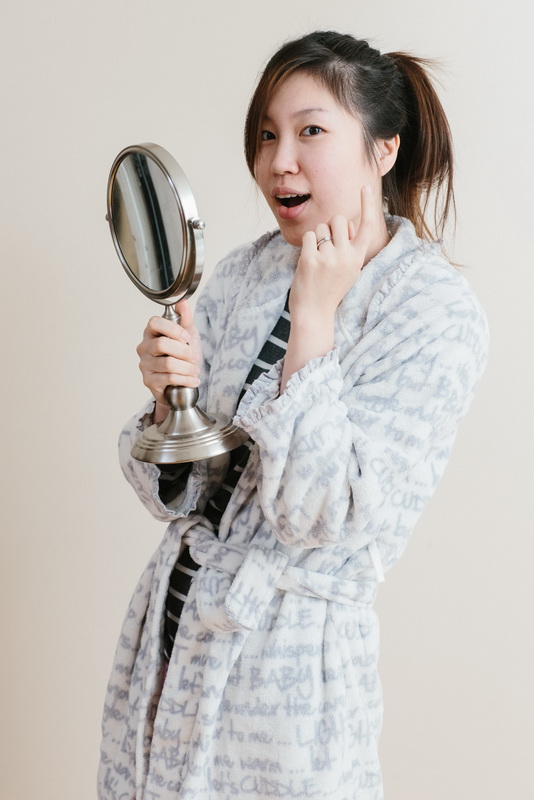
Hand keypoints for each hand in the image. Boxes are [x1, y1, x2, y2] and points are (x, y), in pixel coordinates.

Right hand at [136, 299, 201, 421]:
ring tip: (194, 370)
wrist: (182, 382)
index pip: (154, 323)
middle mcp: (144, 347)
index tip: (187, 338)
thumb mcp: (188, 334)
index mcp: (151, 332)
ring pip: (168, 364)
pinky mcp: (149, 381)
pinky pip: (169, 378)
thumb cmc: (182, 356)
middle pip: (162, 344)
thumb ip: (185, 318)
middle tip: (194, 356)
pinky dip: (186, 379)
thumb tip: (182, 301)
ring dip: (187, 368)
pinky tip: (193, 380)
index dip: (173, 329)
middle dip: (185, 351)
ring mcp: (145, 365)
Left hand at [289, 185, 376, 322]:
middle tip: (327, 245)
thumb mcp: (349, 270)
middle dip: (331, 226)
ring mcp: (327, 258)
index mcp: (358, 258)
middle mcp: (345, 256)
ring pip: (322, 227)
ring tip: (318, 259)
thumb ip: (351, 247)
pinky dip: (307, 245)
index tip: (365, 187)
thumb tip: (350, 223)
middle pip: (339, 219)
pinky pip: (309, 236)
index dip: (368, 205)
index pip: (367, 226)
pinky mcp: (310, 259)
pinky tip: (308, 262)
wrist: (314, 313)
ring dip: (318, 237)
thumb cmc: (330, 289)